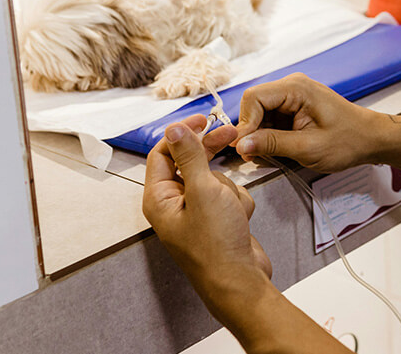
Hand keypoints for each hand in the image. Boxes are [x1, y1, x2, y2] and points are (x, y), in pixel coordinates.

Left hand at [142, 115, 272, 310]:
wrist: (240, 280)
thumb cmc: (217, 245)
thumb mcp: (203, 191)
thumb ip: (189, 156)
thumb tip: (175, 129)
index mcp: (159, 198)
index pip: (163, 152)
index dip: (182, 133)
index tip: (203, 119)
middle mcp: (174, 205)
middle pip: (190, 162)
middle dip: (211, 153)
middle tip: (229, 135)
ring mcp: (197, 213)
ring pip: (214, 178)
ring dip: (229, 186)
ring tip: (232, 207)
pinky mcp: (217, 220)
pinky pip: (229, 195)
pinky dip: (238, 202)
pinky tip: (240, 217)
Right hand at [232, 73, 386, 172]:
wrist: (370, 139)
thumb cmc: (348, 141)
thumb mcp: (308, 148)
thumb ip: (273, 144)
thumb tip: (241, 144)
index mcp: (296, 88)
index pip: (253, 97)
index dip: (244, 123)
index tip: (243, 147)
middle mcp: (292, 86)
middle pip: (254, 105)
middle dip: (251, 130)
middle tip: (254, 155)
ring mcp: (293, 96)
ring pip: (260, 114)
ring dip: (260, 135)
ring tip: (271, 155)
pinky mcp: (294, 107)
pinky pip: (271, 118)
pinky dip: (270, 135)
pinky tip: (279, 150)